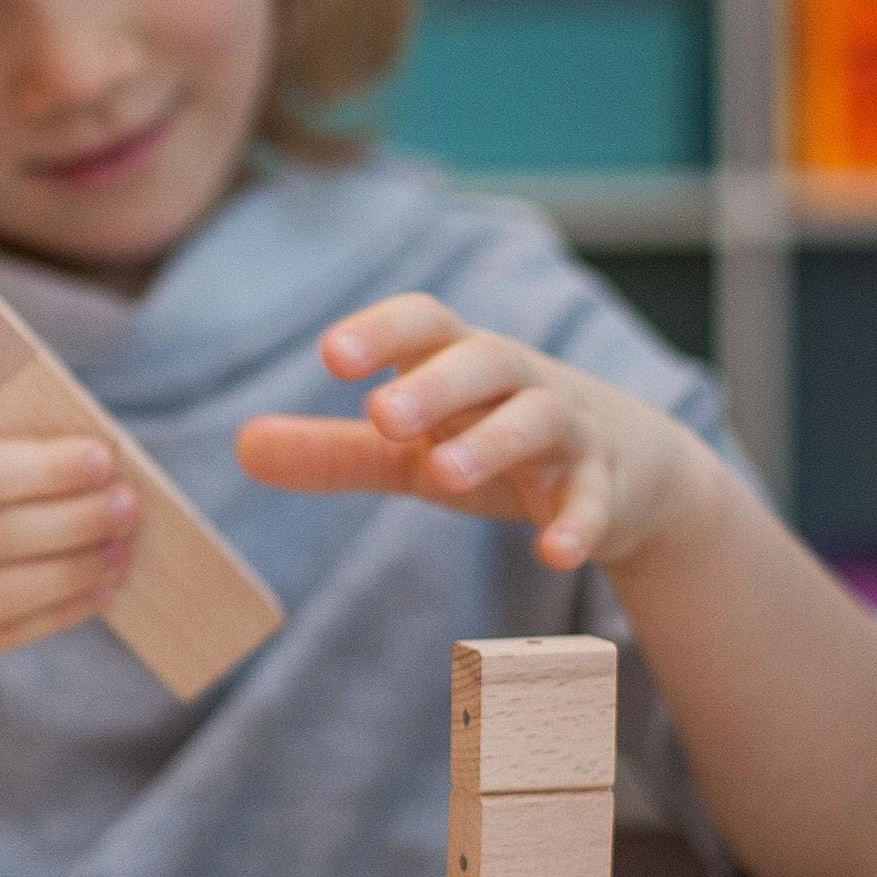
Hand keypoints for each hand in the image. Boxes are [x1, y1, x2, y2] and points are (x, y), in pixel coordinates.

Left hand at [234, 293, 721, 570]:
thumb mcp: (413, 450)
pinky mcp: (608, 487)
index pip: (426, 323)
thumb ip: (335, 449)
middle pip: (484, 363)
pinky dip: (577, 523)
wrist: (634, 471)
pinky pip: (595, 501)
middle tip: (380, 413)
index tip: (330, 354)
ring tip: (443, 475)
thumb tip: (242, 445)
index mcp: (461, 363)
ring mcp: (569, 432)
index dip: (382, 331)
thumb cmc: (497, 442)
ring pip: (538, 421)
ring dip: (493, 444)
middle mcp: (518, 383)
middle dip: (434, 385)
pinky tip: (553, 554)